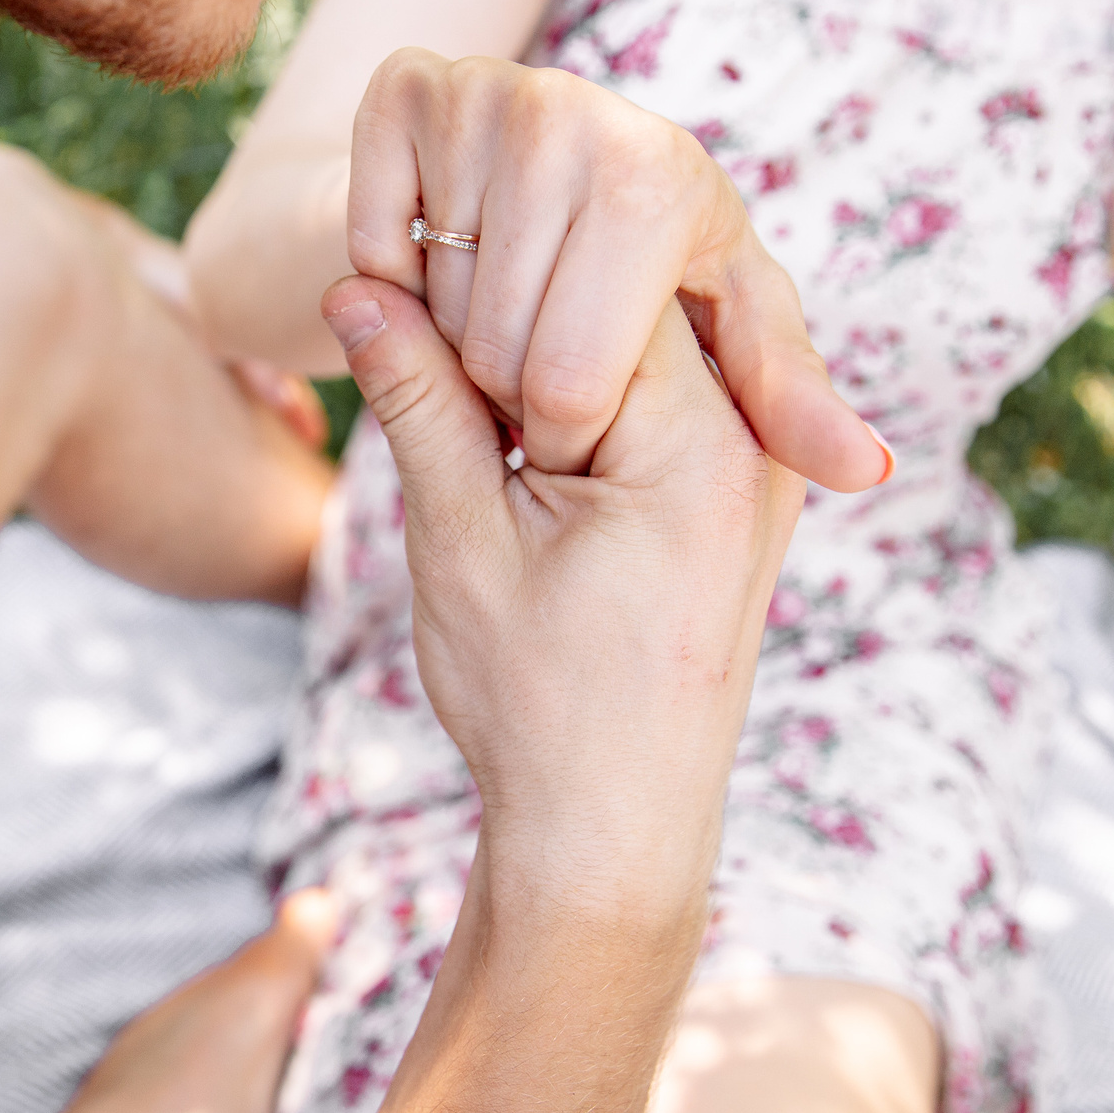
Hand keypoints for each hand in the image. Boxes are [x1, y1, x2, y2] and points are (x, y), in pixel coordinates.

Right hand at [322, 272, 801, 897]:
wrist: (612, 830)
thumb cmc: (537, 705)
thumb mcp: (459, 540)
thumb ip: (417, 401)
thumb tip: (355, 285)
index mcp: (698, 445)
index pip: (592, 283)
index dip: (491, 289)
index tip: (420, 326)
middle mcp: (754, 444)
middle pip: (626, 303)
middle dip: (526, 321)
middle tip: (440, 366)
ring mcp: (758, 470)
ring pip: (640, 347)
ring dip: (554, 362)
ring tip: (487, 427)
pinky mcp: (738, 496)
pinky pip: (662, 401)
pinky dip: (590, 405)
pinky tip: (529, 449)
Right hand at [348, 48, 891, 488]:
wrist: (521, 230)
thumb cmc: (644, 296)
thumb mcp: (724, 352)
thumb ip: (782, 407)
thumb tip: (870, 470)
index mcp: (674, 183)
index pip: (572, 384)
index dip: (558, 437)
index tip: (583, 427)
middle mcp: (588, 114)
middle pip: (494, 346)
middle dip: (500, 395)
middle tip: (528, 381)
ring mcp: (492, 88)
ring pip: (424, 298)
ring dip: (443, 341)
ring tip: (488, 327)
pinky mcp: (406, 84)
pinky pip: (365, 241)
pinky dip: (380, 278)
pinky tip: (427, 270)